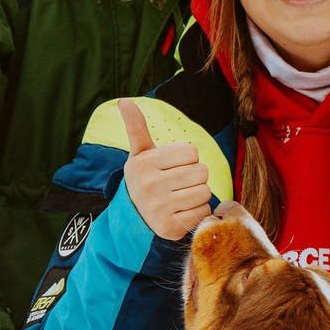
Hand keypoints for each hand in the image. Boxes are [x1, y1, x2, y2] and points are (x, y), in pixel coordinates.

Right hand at [117, 100, 212, 239]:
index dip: (188, 158)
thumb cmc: (145, 177)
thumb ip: (137, 127)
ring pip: (204, 192)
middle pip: (201, 171)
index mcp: (144, 163)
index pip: (191, 151)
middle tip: (179, 183)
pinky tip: (183, 211)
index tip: (174, 165)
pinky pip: (203, 212)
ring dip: (198, 194)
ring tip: (181, 196)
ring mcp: (159, 209)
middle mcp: (149, 186)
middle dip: (195, 176)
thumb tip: (124, 100)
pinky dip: (198, 211)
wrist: (135, 216)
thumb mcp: (140, 153)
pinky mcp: (170, 228)